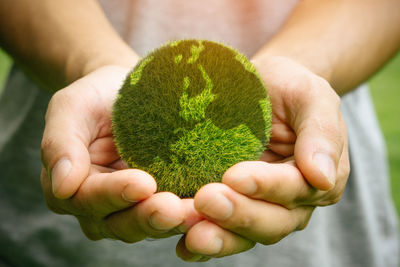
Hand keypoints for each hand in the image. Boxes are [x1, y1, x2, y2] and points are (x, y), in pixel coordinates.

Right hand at [40, 65, 201, 241]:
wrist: (123, 93)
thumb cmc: (95, 98)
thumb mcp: (70, 108)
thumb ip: (60, 144)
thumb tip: (62, 186)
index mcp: (70, 188)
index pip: (90, 198)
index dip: (115, 194)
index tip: (143, 183)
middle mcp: (99, 207)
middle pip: (120, 222)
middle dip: (147, 216)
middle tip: (173, 208)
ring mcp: (131, 208)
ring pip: (148, 226)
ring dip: (172, 222)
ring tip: (196, 213)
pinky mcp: (158, 201)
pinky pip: (172, 216)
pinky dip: (188, 216)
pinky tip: (208, 210)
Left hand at [176, 56, 349, 260]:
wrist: (267, 88)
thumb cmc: (291, 89)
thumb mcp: (312, 98)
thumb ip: (321, 134)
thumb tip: (323, 178)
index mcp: (316, 178)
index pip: (294, 189)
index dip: (266, 187)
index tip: (235, 176)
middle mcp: (290, 202)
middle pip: (270, 222)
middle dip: (238, 215)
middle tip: (206, 200)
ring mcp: (259, 207)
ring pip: (244, 235)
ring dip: (218, 237)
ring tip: (190, 232)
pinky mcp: (232, 207)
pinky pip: (220, 230)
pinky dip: (203, 244)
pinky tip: (183, 246)